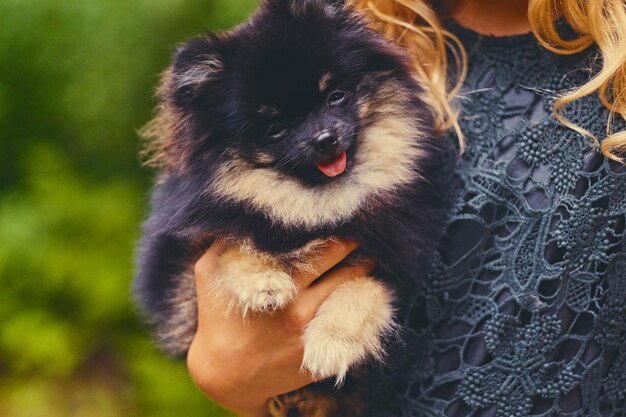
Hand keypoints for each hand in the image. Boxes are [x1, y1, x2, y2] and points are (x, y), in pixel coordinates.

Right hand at [187, 239, 374, 416]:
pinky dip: (358, 311)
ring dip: (362, 280)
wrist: (225, 377)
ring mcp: (315, 337)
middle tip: (364, 242)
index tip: (346, 227)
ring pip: (353, 300)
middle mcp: (305, 312)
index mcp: (284, 289)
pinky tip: (360, 299)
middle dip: (358, 255)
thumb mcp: (209, 274)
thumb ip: (224, 242)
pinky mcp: (322, 358)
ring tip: (367, 265)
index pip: (326, 253)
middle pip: (347, 273)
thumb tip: (240, 219)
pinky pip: (351, 330)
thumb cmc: (216, 320)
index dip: (340, 237)